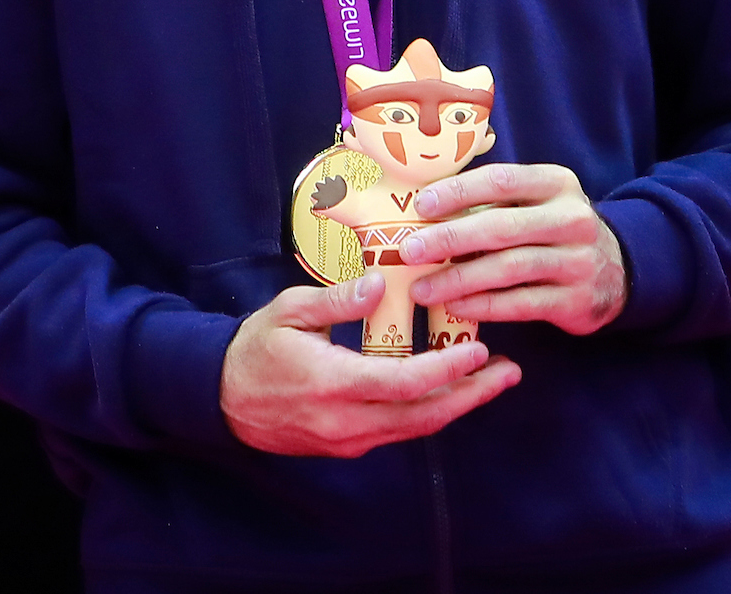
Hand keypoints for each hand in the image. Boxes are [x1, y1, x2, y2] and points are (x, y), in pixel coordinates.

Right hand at [220, 273, 520, 456]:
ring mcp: (348, 440)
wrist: (220, 400)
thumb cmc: (255, 347)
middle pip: (421, 416)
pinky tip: (451, 390)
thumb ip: (336, 299)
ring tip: (492, 380)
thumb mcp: (288, 311)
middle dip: (470, 395)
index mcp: (332, 384)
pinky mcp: (348, 446)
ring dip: (457, 406)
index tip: (479, 351)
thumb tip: (378, 284)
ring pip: (415, 428)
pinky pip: (398, 431)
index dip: (445, 372)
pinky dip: (430, 412)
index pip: (402, 384)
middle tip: (509, 372)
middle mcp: (345, 421)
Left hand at [402, 163, 627, 334]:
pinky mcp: (576, 300)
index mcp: (557, 184)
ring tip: (422, 288)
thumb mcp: (539, 202)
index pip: (502, 180)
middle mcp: (571, 219)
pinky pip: (520, 303)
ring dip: (459, 279)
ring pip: (508, 269)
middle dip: (449, 239)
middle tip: (410, 250)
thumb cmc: (555, 230)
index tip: (422, 204)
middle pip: (501, 227)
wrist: (618, 270)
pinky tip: (454, 306)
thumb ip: (495, 199)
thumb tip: (425, 206)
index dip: (459, 192)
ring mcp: (577, 261)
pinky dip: (483, 306)